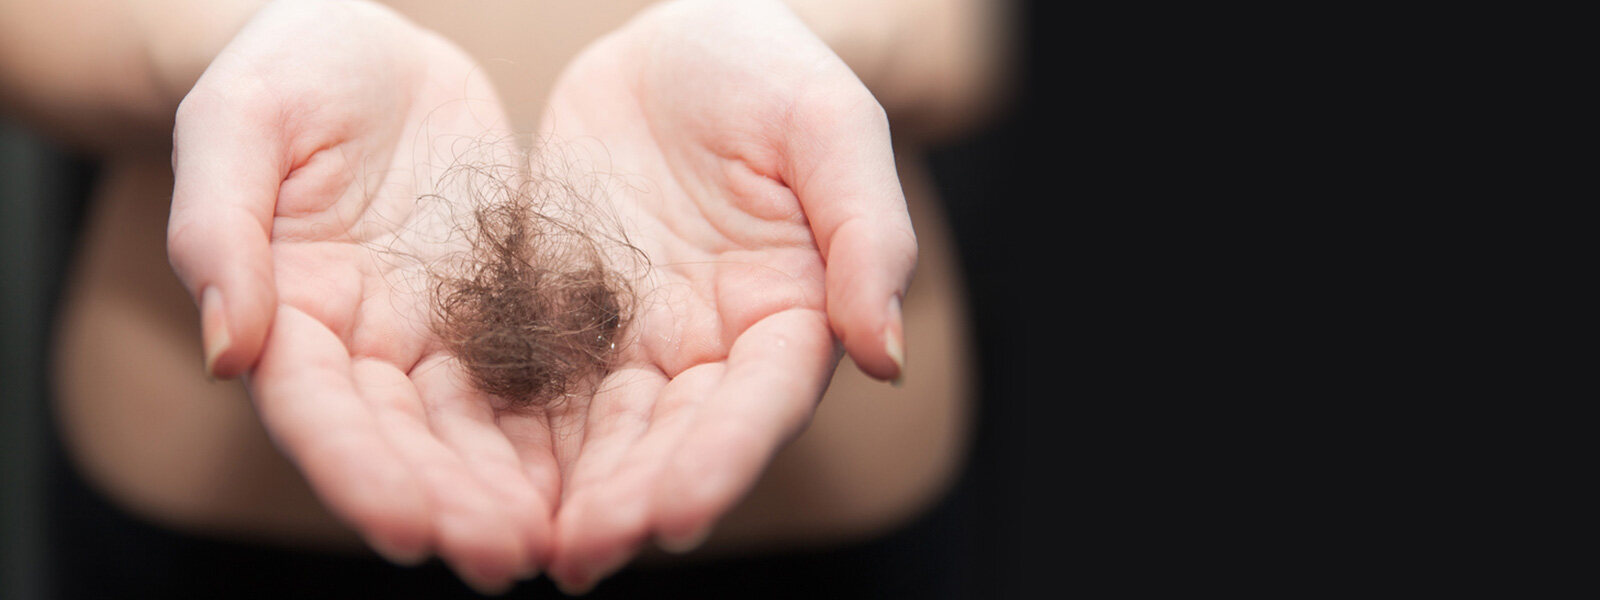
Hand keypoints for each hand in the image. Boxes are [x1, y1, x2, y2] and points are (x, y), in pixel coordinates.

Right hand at [169, 0, 552, 591]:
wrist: (370, 49)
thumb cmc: (286, 72)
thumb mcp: (240, 124)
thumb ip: (220, 230)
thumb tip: (229, 351)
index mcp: (289, 312)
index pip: (319, 413)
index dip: (361, 474)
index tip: (409, 531)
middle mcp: (363, 345)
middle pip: (407, 444)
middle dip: (455, 506)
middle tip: (509, 560)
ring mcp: (435, 335)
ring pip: (476, 432)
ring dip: (515, 493)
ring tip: (566, 544)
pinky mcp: (499, 312)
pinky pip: (535, 381)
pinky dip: (564, 433)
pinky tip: (609, 474)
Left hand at [532, 0, 916, 590]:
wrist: (678, 43)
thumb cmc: (770, 71)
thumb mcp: (831, 125)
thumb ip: (868, 232)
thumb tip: (884, 354)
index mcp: (791, 312)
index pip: (760, 401)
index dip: (722, 460)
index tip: (676, 514)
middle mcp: (715, 346)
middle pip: (677, 439)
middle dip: (632, 499)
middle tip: (583, 554)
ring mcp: (639, 339)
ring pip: (604, 436)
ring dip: (570, 496)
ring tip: (522, 551)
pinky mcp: (568, 321)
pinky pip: (537, 389)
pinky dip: (512, 442)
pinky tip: (472, 483)